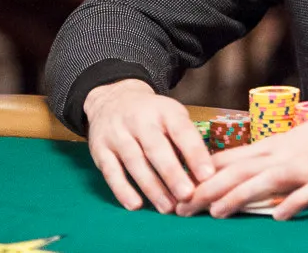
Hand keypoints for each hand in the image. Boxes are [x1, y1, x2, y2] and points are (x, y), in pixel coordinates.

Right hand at [83, 79, 214, 213]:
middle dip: (172, 174)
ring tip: (167, 207)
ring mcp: (117, 134)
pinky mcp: (100, 149)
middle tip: (187, 195)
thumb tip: (203, 174)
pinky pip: (111, 172)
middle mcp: (139, 120)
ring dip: (152, 187)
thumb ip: (184, 140)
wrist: (113, 98)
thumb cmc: (153, 115)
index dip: (195, 153)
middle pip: (156, 149)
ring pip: (135, 163)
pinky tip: (135, 205)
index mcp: (164, 110)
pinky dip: (122, 190)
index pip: (181, 131)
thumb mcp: (172, 116)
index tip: (207, 175)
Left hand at [175, 100, 307, 220]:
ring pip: (269, 181)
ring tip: (216, 211)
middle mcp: (289, 155)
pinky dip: (294, 204)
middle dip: (210, 188)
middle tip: (182, 206)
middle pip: (243, 170)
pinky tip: (278, 216)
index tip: (178, 189)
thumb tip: (241, 169)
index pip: (235, 158)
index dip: (205, 174)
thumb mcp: (299, 140)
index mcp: (279, 145)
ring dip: (241, 195)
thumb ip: (272, 156)